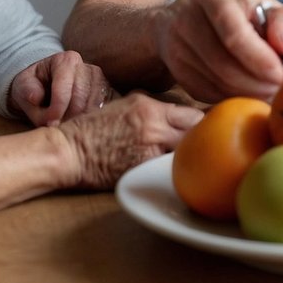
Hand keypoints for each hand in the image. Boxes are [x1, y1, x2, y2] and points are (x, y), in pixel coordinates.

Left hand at [9, 50, 112, 127]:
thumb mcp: (22, 85)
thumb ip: (28, 92)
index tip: (49, 123)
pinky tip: (79, 126)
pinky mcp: (108, 93)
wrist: (46, 83)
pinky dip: (91, 121)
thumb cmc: (33, 85)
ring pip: (95, 108)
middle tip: (57, 130)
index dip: (56, 110)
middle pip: (81, 101)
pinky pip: (104, 111)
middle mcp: (87, 67)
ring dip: (79, 122)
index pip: (64, 90)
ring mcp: (101, 80)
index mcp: (66, 60)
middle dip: (68, 119)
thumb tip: (37, 98)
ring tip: (66, 127)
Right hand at [56, 93, 202, 188]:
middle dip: (205, 138)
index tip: (212, 128)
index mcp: (148, 106)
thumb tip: (177, 119)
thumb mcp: (125, 108)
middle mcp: (154, 124)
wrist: (69, 151)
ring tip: (201, 161)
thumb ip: (152, 112)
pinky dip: (177, 170)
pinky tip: (182, 175)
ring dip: (194, 155)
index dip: (205, 122)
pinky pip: (170, 168)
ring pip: (188, 151)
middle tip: (212, 146)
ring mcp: (150, 148)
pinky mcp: (143, 168)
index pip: (192, 113)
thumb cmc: (91, 130)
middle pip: (197, 131)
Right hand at [156, 0, 282, 102]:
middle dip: (254, 82)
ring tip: (265, 92)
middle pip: (222, 60)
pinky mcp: (175, 64)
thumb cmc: (245, 14)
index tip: (280, 75)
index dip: (258, 57)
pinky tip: (244, 92)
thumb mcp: (271, 10)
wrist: (198, 17)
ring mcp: (177, 39)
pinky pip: (204, 91)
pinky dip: (228, 97)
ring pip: (214, 78)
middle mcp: (189, 12)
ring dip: (244, 93)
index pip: (234, 31)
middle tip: (276, 90)